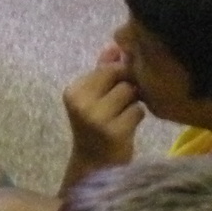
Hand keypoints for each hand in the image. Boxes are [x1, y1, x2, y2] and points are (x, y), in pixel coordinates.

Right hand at [63, 44, 142, 173]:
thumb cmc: (98, 127)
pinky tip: (127, 127)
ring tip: (123, 116)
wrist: (95, 165)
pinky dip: (137, 117)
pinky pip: (138, 110)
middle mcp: (81, 102)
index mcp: (74, 90)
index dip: (119, 77)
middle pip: (121, 77)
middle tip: (120, 106)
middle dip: (127, 88)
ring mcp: (96, 117)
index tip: (113, 94)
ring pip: (131, 92)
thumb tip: (115, 45)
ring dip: (133, 103)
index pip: (108, 68)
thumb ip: (103, 71)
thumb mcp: (94, 98)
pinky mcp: (113, 131)